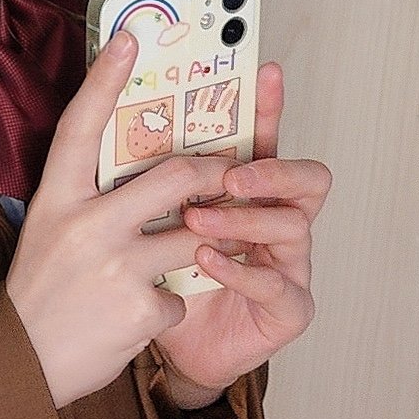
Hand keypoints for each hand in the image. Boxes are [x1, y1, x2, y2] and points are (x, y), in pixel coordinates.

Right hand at [6, 29, 246, 407]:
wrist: (19, 362)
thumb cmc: (41, 289)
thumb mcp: (50, 228)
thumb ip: (87, 196)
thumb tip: (134, 161)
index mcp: (56, 198)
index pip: (82, 126)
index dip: (105, 80)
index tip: (129, 40)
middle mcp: (85, 224)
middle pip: (171, 176)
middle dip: (212, 175)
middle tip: (228, 175)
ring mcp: (114, 266)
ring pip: (193, 234)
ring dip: (205, 243)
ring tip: (197, 249)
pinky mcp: (140, 306)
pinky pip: (182, 291)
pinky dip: (173, 302)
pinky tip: (146, 314)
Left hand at [149, 61, 330, 400]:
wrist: (162, 348)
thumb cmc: (154, 278)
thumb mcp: (144, 220)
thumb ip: (145, 178)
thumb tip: (112, 114)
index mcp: (244, 190)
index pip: (263, 139)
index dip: (267, 105)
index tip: (262, 69)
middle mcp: (275, 220)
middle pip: (306, 178)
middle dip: (271, 168)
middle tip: (229, 173)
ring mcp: (289, 264)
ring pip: (293, 225)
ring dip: (245, 218)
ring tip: (198, 221)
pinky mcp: (288, 309)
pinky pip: (276, 284)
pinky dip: (239, 269)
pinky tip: (206, 262)